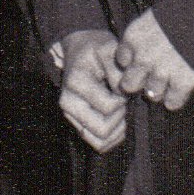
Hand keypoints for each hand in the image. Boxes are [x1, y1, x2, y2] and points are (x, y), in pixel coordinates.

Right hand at [56, 28, 127, 152]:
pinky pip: (99, 145)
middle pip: (102, 130)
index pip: (108, 107)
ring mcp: (71, 118)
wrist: (81, 53)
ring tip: (121, 112)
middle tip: (124, 103)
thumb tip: (125, 94)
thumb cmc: (97, 51)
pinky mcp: (78, 126)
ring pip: (101, 143)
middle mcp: (68, 104)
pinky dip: (113, 138)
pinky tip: (119, 121)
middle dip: (121, 119)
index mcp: (75, 84)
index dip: (124, 99)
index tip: (124, 87)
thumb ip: (118, 69)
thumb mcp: (109, 49)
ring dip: (118, 131)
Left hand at [115, 10, 193, 110]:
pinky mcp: (182, 83)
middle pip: (129, 84)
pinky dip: (177, 98)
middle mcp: (143, 57)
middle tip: (154, 76)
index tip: (142, 59)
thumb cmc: (188, 5)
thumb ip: (149, 30)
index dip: (132, 61)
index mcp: (135, 36)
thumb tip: (149, 39)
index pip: (121, 60)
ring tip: (172, 81)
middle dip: (140, 82)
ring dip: (161, 90)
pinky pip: (172, 102)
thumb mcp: (159, 13)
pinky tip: (183, 89)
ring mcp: (162, 72)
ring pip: (152, 95)